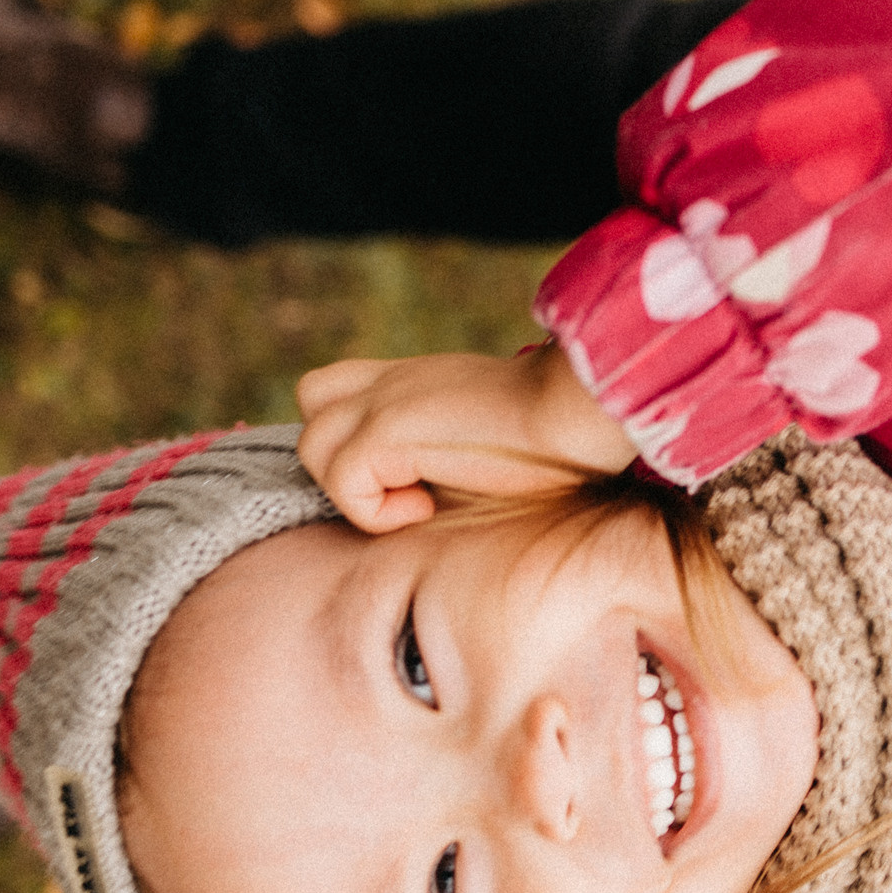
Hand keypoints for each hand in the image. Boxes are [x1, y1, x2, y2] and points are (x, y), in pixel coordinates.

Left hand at [296, 349, 640, 532]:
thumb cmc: (560, 441)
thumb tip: (437, 493)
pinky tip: (426, 509)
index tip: (402, 477)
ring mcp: (386, 400)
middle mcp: (394, 381)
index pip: (338, 385)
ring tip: (418, 503)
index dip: (350, 434)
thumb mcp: (493, 440)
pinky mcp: (388, 430)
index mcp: (417, 380)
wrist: (579, 415)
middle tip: (399, 490)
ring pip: (313, 444)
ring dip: (356, 492)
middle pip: (312, 401)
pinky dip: (375, 512)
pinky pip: (342, 480)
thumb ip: (451, 449)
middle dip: (339, 458)